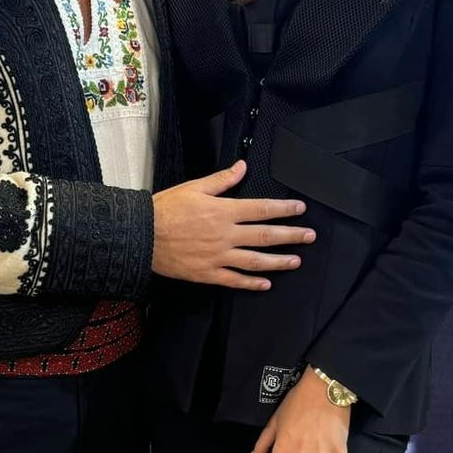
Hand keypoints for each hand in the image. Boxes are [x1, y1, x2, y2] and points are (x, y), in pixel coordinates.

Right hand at [152, 159, 314, 290]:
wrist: (142, 234)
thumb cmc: (166, 209)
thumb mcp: (194, 187)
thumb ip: (222, 180)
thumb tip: (242, 168)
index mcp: (223, 211)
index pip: (262, 209)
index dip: (284, 209)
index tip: (300, 209)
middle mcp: (225, 235)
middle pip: (266, 236)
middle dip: (291, 236)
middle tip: (309, 236)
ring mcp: (218, 256)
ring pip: (256, 260)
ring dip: (279, 261)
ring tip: (296, 261)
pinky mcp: (208, 273)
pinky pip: (234, 280)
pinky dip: (252, 283)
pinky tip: (265, 284)